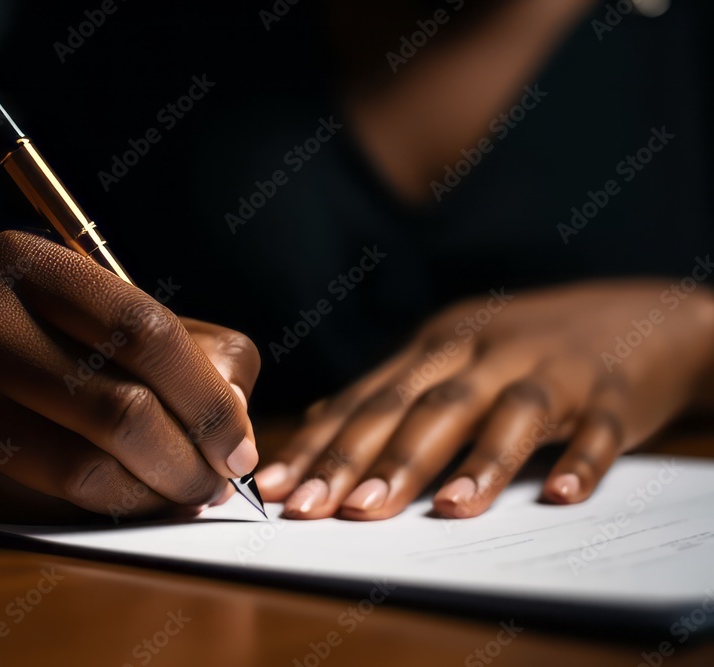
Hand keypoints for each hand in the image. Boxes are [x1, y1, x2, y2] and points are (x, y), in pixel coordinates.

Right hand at [0, 231, 259, 521]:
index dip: (208, 400)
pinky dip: (114, 511)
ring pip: (88, 468)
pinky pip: (53, 505)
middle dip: (190, 459)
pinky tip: (136, 500)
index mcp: (27, 261)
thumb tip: (234, 425)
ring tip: (184, 492)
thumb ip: (203, 355)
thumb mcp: (130, 320)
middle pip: (121, 407)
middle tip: (218, 482)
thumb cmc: (66, 346)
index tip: (239, 448)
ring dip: (157, 494)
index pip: (144, 330)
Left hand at [255, 280, 713, 519]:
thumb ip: (390, 391)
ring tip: (440, 511)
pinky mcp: (610, 392)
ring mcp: (548, 368)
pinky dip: (580, 461)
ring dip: (471, 461)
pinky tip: (558, 496)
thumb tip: (317, 423)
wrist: (634, 316)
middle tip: (325, 510)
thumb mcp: (451, 358)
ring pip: (503, 413)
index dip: (320, 447)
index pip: (366, 401)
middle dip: (369, 458)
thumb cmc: (522, 350)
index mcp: (436, 349)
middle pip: (420, 406)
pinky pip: (596, 428)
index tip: (277, 493)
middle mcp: (482, 353)